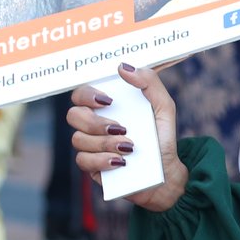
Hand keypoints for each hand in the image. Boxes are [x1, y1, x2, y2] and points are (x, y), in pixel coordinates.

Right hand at [66, 65, 188, 211]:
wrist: (166, 173)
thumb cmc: (162, 137)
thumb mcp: (163, 106)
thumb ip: (148, 82)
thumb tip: (123, 67)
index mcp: (107, 107)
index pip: (81, 93)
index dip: (88, 94)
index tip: (109, 101)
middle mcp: (93, 124)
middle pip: (73, 115)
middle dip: (95, 122)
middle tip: (120, 128)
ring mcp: (90, 146)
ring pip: (78, 139)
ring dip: (105, 143)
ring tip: (129, 147)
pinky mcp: (91, 167)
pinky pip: (83, 161)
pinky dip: (102, 160)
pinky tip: (121, 162)